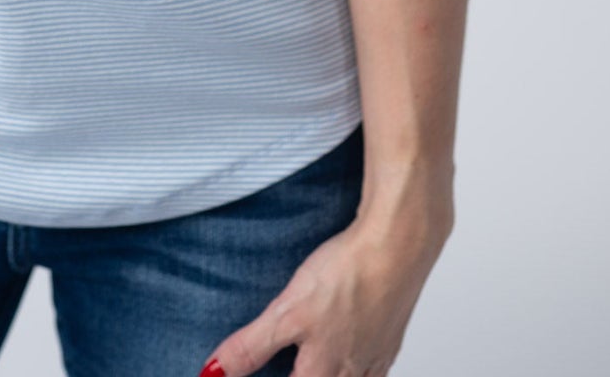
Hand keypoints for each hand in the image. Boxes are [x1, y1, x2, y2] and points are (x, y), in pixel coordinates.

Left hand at [196, 212, 448, 376]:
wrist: (396, 245)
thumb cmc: (346, 275)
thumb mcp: (287, 311)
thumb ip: (251, 346)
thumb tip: (213, 373)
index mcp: (323, 371)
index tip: (255, 376)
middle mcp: (352, 372)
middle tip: (290, 364)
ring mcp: (376, 356)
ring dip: (330, 375)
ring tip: (315, 365)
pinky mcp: (391, 337)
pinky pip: (373, 370)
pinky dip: (358, 370)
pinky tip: (349, 355)